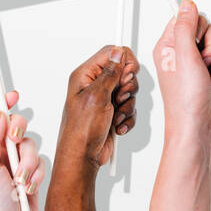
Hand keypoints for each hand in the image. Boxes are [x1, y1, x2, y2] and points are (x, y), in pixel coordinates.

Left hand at [56, 45, 138, 168]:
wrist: (82, 158)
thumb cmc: (81, 131)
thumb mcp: (96, 97)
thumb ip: (110, 73)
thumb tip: (118, 53)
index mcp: (86, 75)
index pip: (112, 53)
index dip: (125, 61)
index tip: (127, 76)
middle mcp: (95, 84)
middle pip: (124, 71)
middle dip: (128, 88)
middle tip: (119, 99)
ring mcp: (105, 98)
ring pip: (129, 91)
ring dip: (127, 106)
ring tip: (115, 117)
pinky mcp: (112, 112)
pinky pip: (130, 108)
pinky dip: (127, 118)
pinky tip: (117, 126)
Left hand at [153, 0, 210, 144]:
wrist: (196, 128)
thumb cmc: (184, 101)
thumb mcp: (184, 58)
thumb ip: (185, 28)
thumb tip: (186, 5)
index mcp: (170, 46)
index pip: (189, 19)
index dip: (199, 29)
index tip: (200, 40)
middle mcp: (182, 54)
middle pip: (210, 34)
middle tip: (204, 66)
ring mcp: (197, 66)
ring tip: (210, 81)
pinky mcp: (210, 76)